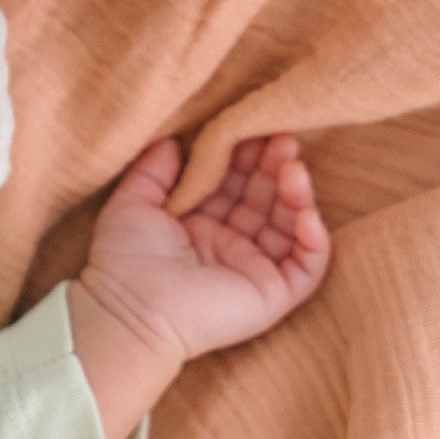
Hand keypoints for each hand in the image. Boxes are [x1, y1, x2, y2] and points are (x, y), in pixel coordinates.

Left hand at [76, 134, 332, 365]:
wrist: (129, 309)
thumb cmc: (124, 259)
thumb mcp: (132, 202)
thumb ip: (153, 170)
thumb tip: (172, 140)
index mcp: (199, 224)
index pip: (234, 184)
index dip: (244, 158)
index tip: (251, 129)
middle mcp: (230, 244)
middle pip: (265, 199)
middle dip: (275, 168)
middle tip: (282, 137)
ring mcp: (253, 268)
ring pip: (290, 226)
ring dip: (297, 196)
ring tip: (293, 168)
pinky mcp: (273, 295)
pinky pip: (307, 267)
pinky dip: (314, 241)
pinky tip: (306, 214)